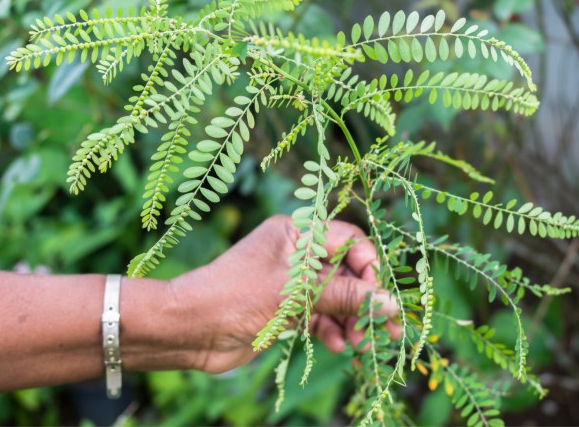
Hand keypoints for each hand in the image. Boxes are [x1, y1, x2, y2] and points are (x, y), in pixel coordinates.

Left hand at [167, 215, 398, 373]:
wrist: (187, 330)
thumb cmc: (234, 297)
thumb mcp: (295, 293)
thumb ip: (346, 297)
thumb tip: (391, 305)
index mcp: (297, 233)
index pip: (348, 241)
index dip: (368, 267)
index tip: (377, 295)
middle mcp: (297, 255)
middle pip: (347, 274)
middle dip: (366, 302)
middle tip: (387, 330)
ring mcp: (291, 284)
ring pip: (336, 299)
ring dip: (352, 321)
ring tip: (361, 344)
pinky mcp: (285, 311)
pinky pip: (321, 316)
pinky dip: (332, 330)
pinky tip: (339, 346)